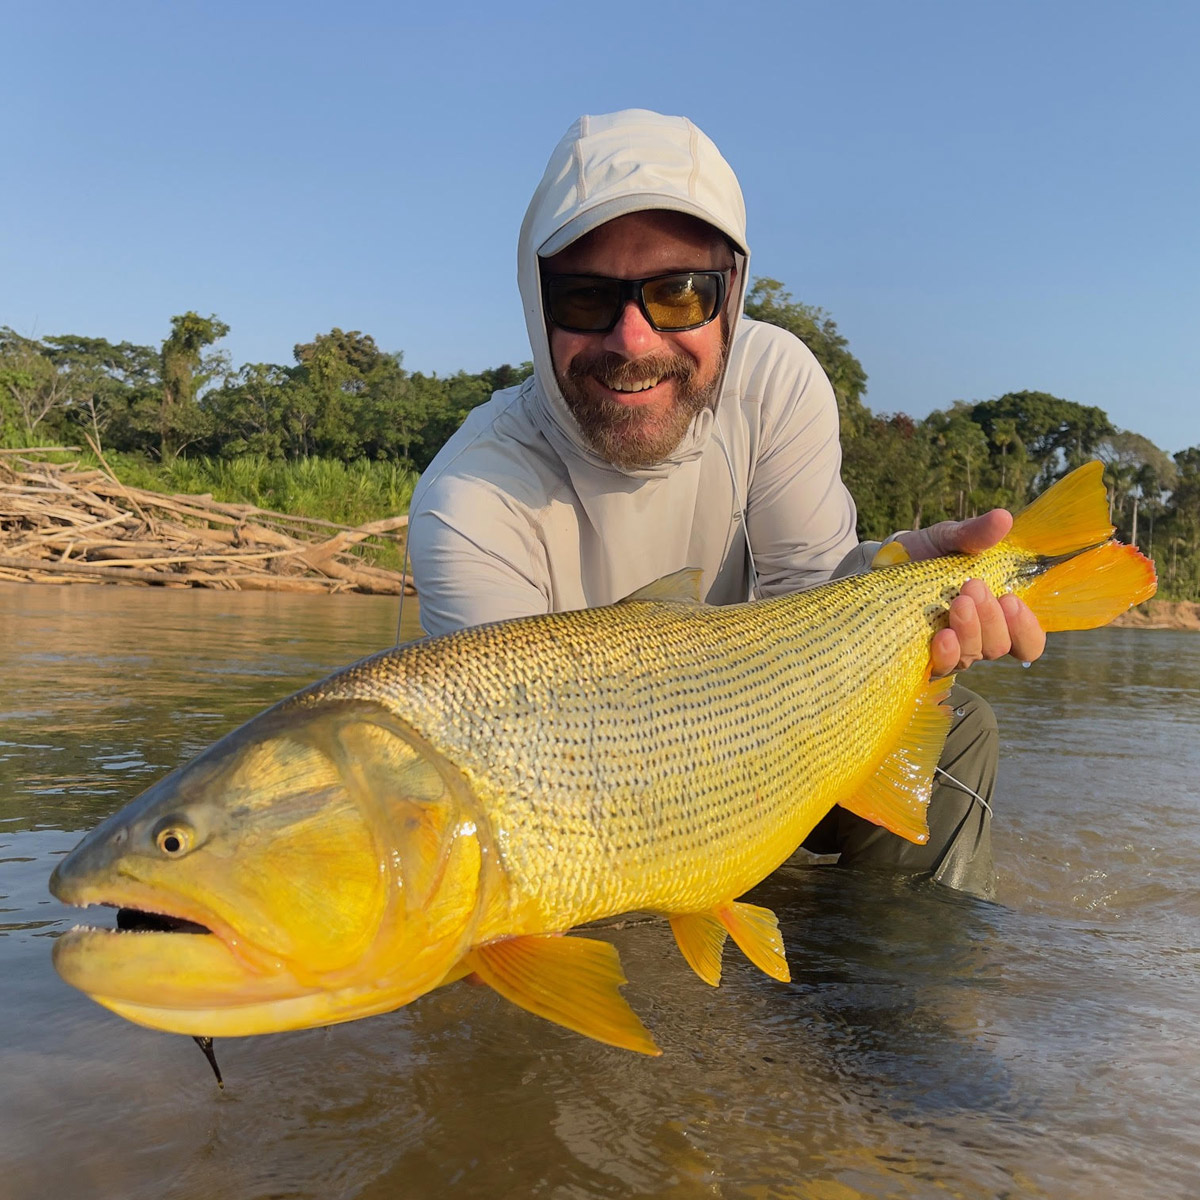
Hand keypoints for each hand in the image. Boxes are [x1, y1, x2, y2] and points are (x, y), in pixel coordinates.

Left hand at [894, 510, 1046, 676]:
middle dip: (991, 618)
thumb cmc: (924, 554)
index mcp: (995, 614)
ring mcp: (949, 651)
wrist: (879, 565)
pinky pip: (940, 667)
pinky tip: (942, 637)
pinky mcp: (921, 657)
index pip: (1026, 642)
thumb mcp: (949, 539)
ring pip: (972, 656)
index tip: (1011, 600)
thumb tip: (1003, 517)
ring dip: (970, 630)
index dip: (1026, 629)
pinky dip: (946, 653)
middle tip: (974, 586)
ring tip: (958, 602)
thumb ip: (976, 534)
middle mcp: (976, 638)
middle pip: (998, 646)